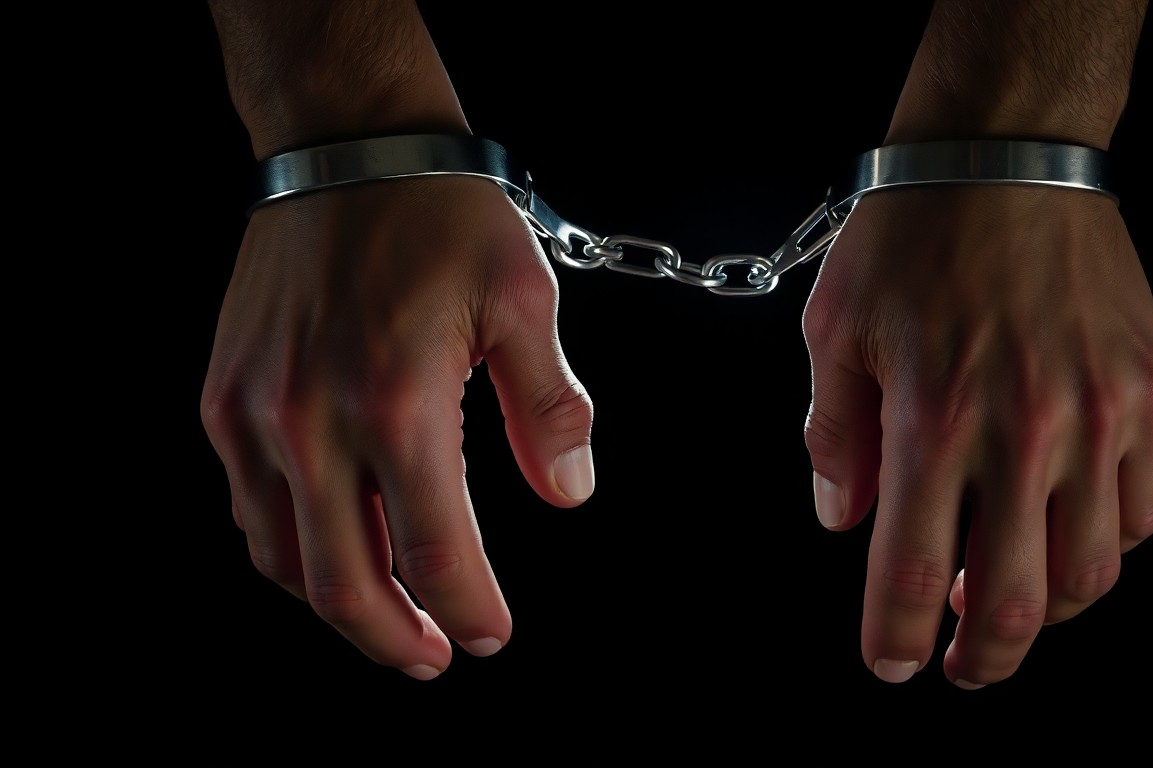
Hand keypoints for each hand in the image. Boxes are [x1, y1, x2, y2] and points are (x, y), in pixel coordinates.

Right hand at [200, 175, 594, 679]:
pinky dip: (291, 551)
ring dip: (339, 604)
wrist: (345, 147)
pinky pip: (250, 510)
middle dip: (395, 639)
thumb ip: (550, 408)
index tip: (492, 635)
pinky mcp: (223, 398)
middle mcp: (312, 422)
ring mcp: (254, 414)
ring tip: (387, 617)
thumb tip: (568, 495)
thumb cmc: (441, 217)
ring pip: (285, 559)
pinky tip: (332, 549)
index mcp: (399, 403)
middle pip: (345, 584)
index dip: (470, 611)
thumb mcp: (524, 299)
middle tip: (433, 656)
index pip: (437, 554)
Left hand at [801, 184, 1152, 686]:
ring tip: (1007, 594)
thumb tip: (842, 520)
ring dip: (1046, 608)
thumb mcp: (836, 331)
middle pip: (1017, 600)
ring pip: (1094, 571)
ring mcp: (1104, 414)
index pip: (911, 571)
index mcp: (935, 417)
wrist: (1007, 154)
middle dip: (982, 657)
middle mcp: (1028, 428)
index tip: (890, 664)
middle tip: (960, 666)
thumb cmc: (911, 236)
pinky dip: (1107, 545)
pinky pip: (1146, 510)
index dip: (895, 637)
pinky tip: (1066, 531)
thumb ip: (834, 437)